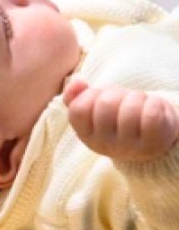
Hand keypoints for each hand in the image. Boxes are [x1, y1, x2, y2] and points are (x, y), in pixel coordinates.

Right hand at [63, 79, 178, 160]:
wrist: (151, 138)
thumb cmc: (117, 118)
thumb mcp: (93, 108)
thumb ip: (75, 96)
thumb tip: (77, 82)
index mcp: (86, 136)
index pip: (78, 109)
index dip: (90, 95)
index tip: (100, 97)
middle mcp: (106, 145)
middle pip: (105, 104)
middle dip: (117, 92)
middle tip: (123, 99)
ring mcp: (130, 147)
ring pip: (131, 107)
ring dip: (137, 96)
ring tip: (139, 104)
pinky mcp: (154, 143)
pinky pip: (152, 114)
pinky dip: (154, 103)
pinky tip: (152, 109)